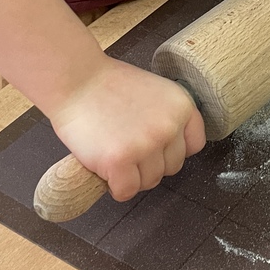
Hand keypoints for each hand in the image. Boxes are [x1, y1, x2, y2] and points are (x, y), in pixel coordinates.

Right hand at [49, 55, 205, 201]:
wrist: (75, 78)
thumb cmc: (107, 84)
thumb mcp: (154, 91)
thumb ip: (167, 117)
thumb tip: (169, 149)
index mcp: (181, 107)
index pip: (194, 145)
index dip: (172, 149)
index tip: (156, 147)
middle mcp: (169, 127)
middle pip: (172, 167)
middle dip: (150, 164)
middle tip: (128, 149)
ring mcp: (146, 145)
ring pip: (149, 182)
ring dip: (132, 176)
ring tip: (113, 154)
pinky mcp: (120, 161)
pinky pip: (126, 191)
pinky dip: (115, 186)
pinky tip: (105, 168)